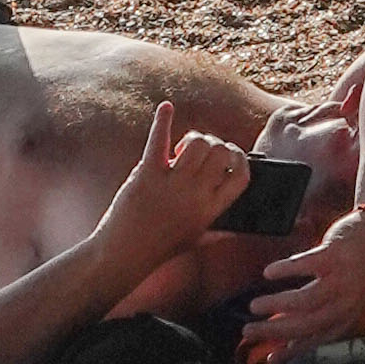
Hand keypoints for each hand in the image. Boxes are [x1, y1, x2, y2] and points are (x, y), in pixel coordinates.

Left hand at [94, 103, 250, 272]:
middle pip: (220, 152)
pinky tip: (166, 107)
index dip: (239, 158)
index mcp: (211, 210)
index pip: (241, 176)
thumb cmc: (160, 247)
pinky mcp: (147, 174)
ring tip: (179, 150)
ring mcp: (172, 184)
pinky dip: (163, 120)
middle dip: (214, 143)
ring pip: (198, 143)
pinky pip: (158, 140)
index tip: (229, 153)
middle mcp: (196, 195)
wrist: (123, 256)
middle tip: (197, 152)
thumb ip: (218, 233)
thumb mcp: (196, 241)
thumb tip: (235, 231)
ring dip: (193, 138)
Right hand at [244, 199, 364, 354]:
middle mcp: (344, 303)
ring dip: (276, 305)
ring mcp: (340, 279)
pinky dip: (285, 269)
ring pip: (304, 300)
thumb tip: (290, 342)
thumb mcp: (344, 301)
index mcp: (345, 318)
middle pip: (305, 324)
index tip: (269, 358)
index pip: (316, 340)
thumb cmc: (357, 272)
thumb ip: (320, 320)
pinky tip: (268, 273)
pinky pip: (304, 265)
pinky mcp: (333, 255)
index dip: (292, 352)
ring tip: (254, 306)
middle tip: (249, 331)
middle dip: (274, 331)